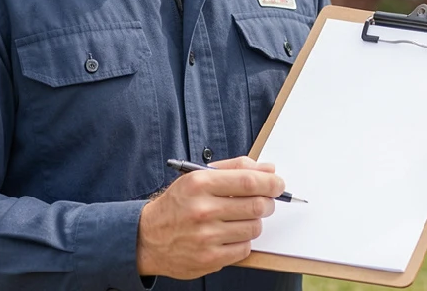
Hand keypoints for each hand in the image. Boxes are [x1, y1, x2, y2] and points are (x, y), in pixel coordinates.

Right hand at [136, 156, 283, 279]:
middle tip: (264, 202)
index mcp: (199, 184)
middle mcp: (202, 210)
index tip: (278, 184)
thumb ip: (235, 169)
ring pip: (254, 227)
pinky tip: (230, 234)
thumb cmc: (178, 204)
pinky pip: (245, 248)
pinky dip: (243, 240)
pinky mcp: (209, 258)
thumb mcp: (199, 177)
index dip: (271, 182)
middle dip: (268, 203)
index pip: (249, 181)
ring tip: (242, 218)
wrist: (148, 238)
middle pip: (257, 205)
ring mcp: (205, 237)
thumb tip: (269, 170)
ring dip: (255, 222)